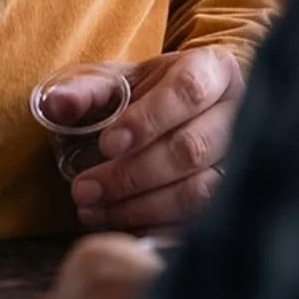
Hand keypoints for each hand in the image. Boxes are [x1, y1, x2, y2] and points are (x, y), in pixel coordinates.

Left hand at [70, 47, 241, 233]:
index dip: (148, 120)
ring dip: (142, 206)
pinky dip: (160, 227)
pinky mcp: (236, 196)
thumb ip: (87, 89)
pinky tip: (124, 228)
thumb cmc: (153, 91)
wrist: (192, 105)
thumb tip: (55, 107)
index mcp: (213, 70)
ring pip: (199, 190)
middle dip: (133, 174)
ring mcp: (243, 159)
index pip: (187, 92)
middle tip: (85, 189)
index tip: (107, 144)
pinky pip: (202, 220)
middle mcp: (237, 113)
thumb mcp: (121, 78)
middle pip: (191, 148)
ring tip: (95, 210)